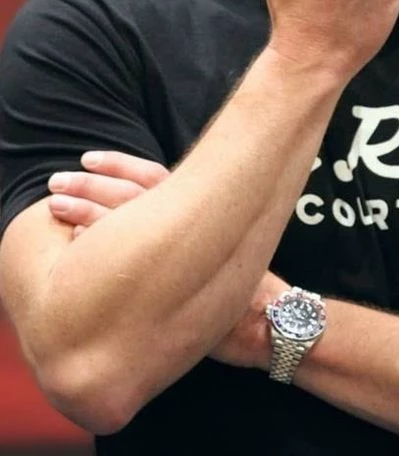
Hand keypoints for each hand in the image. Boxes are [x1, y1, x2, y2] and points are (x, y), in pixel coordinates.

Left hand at [47, 151, 285, 369]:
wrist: (265, 316)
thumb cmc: (241, 279)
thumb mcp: (219, 233)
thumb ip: (189, 215)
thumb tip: (148, 204)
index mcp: (197, 207)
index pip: (152, 174)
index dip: (119, 164)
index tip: (89, 158)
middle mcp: (186, 225)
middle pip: (130, 195)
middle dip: (90, 184)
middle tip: (57, 180)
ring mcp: (175, 255)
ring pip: (120, 225)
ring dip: (84, 212)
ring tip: (55, 207)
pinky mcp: (163, 286)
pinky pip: (120, 265)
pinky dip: (94, 251)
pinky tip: (72, 246)